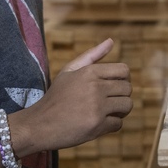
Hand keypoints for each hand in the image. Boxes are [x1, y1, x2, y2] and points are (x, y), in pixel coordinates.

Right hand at [11, 39, 131, 151]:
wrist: (39, 124)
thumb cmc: (56, 96)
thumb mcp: (69, 71)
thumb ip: (92, 55)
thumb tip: (111, 41)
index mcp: (89, 72)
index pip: (124, 71)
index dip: (123, 79)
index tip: (114, 87)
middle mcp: (95, 87)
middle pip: (127, 89)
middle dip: (121, 96)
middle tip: (108, 102)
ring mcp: (97, 107)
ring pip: (127, 105)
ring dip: (120, 111)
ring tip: (106, 112)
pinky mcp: (97, 126)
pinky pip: (118, 123)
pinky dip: (111, 125)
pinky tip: (98, 123)